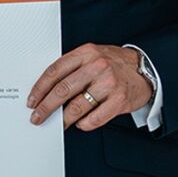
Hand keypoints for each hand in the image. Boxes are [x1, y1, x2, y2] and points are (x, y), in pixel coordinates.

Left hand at [26, 44, 152, 131]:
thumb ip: (72, 67)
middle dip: (46, 107)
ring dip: (64, 119)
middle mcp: (97, 66)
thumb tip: (47, 90)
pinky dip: (84, 123)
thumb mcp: (93, 56)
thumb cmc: (114, 64)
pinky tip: (80, 123)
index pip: (55, 71)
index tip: (32, 100)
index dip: (40, 88)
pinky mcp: (119, 99)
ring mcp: (109, 83)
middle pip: (63, 90)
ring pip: (77, 106)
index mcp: (86, 53)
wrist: (145, 69)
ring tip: (59, 123)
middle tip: (37, 117)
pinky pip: (95, 118)